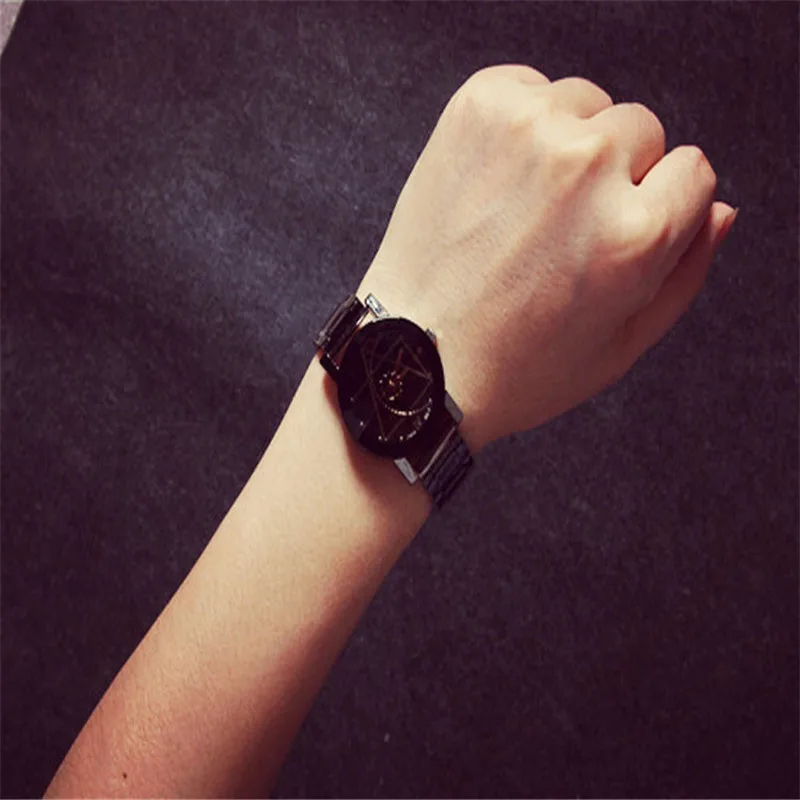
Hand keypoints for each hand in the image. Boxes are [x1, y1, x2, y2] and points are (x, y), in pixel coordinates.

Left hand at [357, 65, 736, 453]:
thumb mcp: (622, 344)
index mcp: (636, 232)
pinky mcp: (478, 107)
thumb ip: (687, 271)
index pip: (695, 171)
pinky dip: (523, 122)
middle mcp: (587, 169)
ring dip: (570, 145)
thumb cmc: (516, 365)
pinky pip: (531, 87)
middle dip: (616, 176)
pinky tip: (498, 180)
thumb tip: (720, 208)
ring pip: (588, 105)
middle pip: (643, 132)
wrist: (413, 355)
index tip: (617, 233)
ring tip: (525, 208)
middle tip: (560, 232)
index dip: (660, 207)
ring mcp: (529, 130)